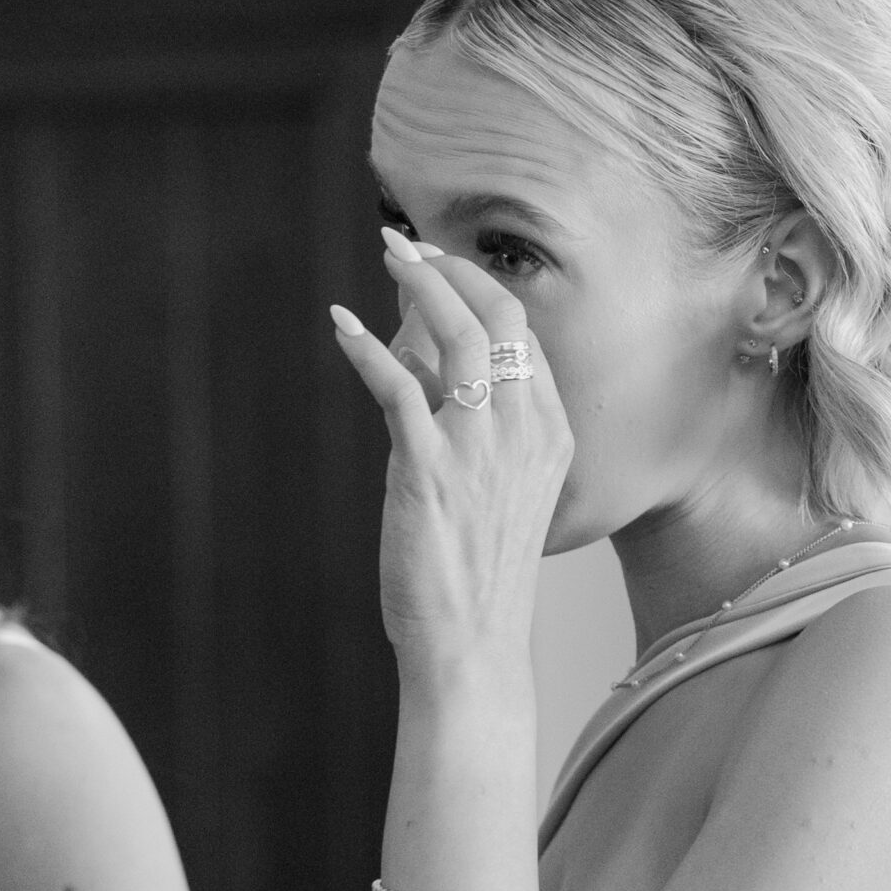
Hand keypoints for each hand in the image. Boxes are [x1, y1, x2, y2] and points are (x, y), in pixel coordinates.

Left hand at [331, 233, 573, 688]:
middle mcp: (524, 432)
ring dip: (418, 289)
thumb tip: (423, 353)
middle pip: (498, 319)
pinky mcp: (429, 471)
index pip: (522, 334)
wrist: (471, 645)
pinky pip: (399, 389)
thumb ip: (467, 419)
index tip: (438, 263)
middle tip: (407, 245)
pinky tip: (342, 326)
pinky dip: (367, 349)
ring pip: (457, 338)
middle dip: (452, 269)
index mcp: (548, 433)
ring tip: (385, 260)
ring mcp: (480, 450)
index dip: (478, 287)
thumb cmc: (475, 570)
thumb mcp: (494, 484)